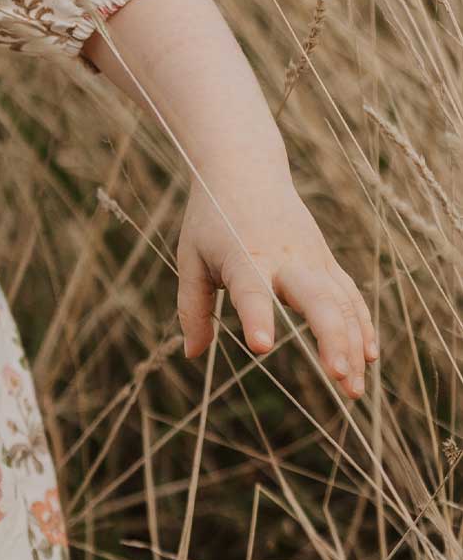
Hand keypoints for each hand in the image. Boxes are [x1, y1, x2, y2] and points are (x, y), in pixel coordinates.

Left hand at [175, 174, 377, 400]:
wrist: (246, 169)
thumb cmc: (212, 217)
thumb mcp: (191, 258)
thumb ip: (192, 308)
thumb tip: (192, 355)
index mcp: (245, 257)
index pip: (253, 291)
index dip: (257, 318)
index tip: (262, 346)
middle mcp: (286, 258)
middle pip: (317, 298)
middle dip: (330, 339)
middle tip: (337, 379)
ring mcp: (313, 258)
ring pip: (342, 303)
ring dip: (351, 346)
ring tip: (353, 390)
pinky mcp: (326, 260)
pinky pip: (350, 296)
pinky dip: (361, 326)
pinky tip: (368, 358)